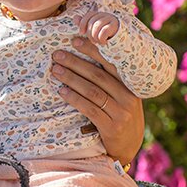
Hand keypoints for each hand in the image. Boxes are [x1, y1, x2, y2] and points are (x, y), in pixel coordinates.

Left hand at [51, 38, 143, 164]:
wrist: (129, 147)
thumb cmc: (120, 116)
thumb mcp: (122, 97)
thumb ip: (111, 81)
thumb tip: (85, 57)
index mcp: (131, 86)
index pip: (112, 63)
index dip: (93, 50)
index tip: (76, 40)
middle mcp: (128, 97)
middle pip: (98, 75)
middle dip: (76, 63)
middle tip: (58, 54)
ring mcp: (121, 113)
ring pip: (92, 91)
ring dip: (71, 79)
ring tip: (55, 70)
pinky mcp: (111, 127)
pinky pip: (89, 109)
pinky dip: (74, 98)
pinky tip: (61, 91)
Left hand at [78, 11, 119, 45]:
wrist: (122, 49)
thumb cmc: (107, 42)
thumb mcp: (94, 35)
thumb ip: (85, 26)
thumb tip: (75, 17)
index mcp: (101, 16)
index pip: (90, 14)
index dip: (83, 22)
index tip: (81, 32)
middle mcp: (107, 16)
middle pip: (92, 21)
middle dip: (89, 33)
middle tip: (93, 41)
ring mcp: (113, 21)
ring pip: (96, 26)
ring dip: (95, 37)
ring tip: (98, 42)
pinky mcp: (117, 27)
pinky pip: (103, 31)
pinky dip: (101, 39)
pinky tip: (104, 43)